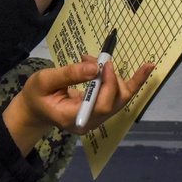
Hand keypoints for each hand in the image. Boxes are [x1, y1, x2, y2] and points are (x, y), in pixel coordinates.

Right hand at [2, 57, 152, 155]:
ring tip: (101, 61)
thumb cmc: (36, 95)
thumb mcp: (44, 80)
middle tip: (101, 58)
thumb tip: (95, 65)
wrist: (35, 110)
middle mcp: (89, 122)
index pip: (101, 105)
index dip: (108, 84)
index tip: (104, 63)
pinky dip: (133, 82)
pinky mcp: (100, 112)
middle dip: (113, 77)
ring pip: (120, 100)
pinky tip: (147, 68)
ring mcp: (96, 119)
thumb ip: (68, 74)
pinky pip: (119, 98)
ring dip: (118, 77)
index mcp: (73, 117)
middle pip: (115, 103)